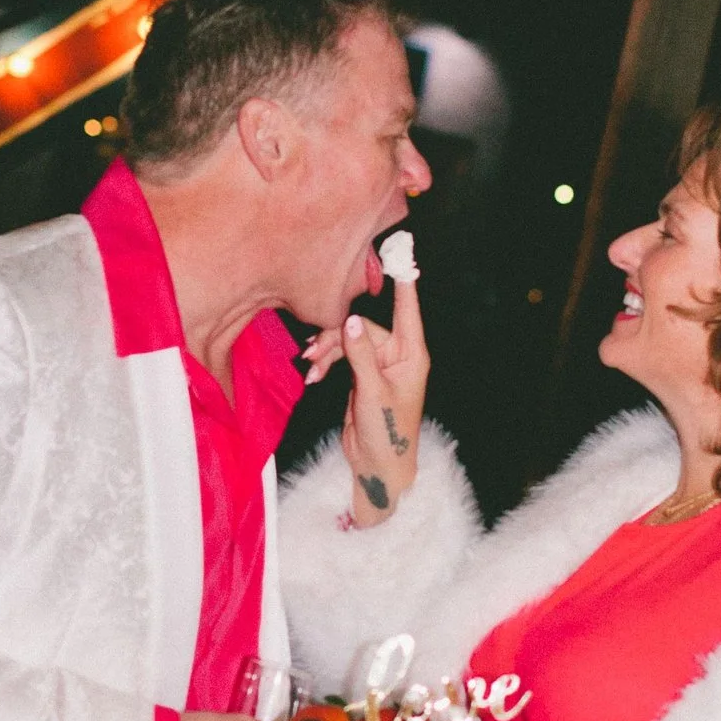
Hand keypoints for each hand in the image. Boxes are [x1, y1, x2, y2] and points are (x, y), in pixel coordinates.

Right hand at [336, 267, 429, 527]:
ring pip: (348, 341)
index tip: (403, 254)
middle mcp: (397, 355)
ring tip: (309, 365)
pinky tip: (312, 376)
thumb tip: (350, 319)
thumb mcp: (372, 392)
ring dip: (327, 350)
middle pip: (363, 327)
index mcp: (410, 355)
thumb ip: (360, 355)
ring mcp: (379, 365)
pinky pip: (342, 357)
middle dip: (336, 336)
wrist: (378, 465)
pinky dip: (327, 363)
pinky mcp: (363, 376)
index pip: (406, 311)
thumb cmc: (387, 433)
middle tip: (312, 351)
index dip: (403, 283)